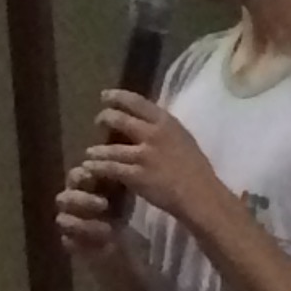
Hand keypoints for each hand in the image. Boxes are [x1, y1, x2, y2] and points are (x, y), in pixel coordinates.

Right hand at [56, 177, 120, 257]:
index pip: (75, 176)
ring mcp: (67, 222)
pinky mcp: (69, 242)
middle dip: (83, 200)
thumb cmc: (120, 203)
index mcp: (80, 184)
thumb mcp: (123, 188)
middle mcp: (69, 201)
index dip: (85, 177)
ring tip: (108, 230)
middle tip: (104, 204)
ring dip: (84, 225)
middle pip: (64, 198)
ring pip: (63, 221)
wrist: (124, 232)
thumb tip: (123, 160)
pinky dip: (84, 244)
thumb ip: (117, 176)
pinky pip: (68, 242)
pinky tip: (104, 245)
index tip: (101, 180)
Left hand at [79, 91, 219, 229]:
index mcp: (166, 122)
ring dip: (96, 150)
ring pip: (110, 148)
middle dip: (104, 118)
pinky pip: (110, 169)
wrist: (200, 194)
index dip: (117, 96)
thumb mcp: (182, 138)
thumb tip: (146, 121)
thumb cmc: (196, 168)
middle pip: (119, 119)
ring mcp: (143, 156)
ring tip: (90, 152)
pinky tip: (90, 167)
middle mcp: (153, 134)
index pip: (137, 101)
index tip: (105, 96)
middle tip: (98, 121)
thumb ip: (164, 129)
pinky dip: (98, 167)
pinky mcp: (136, 176)